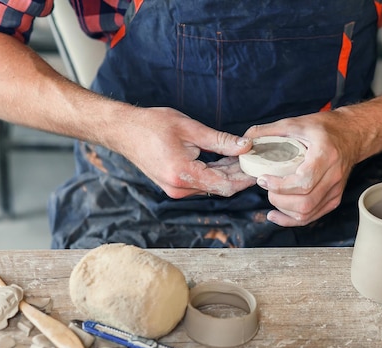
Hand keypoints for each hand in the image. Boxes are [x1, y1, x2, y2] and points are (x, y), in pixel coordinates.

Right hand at [115, 107, 256, 197]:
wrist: (123, 130)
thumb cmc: (152, 125)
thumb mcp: (190, 129)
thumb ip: (220, 141)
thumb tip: (245, 146)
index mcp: (183, 174)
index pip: (224, 186)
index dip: (244, 179)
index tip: (258, 169)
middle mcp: (179, 187)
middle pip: (219, 187)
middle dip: (239, 175)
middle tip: (255, 160)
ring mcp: (175, 189)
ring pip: (210, 185)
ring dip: (227, 174)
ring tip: (243, 157)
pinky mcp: (173, 186)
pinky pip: (200, 182)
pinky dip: (214, 173)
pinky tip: (226, 161)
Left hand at [244, 110, 362, 226]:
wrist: (352, 134)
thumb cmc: (326, 128)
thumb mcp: (298, 123)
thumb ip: (270, 131)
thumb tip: (246, 139)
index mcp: (326, 156)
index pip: (303, 182)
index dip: (280, 186)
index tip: (263, 179)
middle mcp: (334, 176)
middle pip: (304, 202)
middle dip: (278, 199)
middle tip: (266, 186)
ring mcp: (335, 190)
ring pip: (307, 213)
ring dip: (283, 210)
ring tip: (272, 197)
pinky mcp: (334, 198)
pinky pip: (312, 216)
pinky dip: (292, 219)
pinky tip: (277, 214)